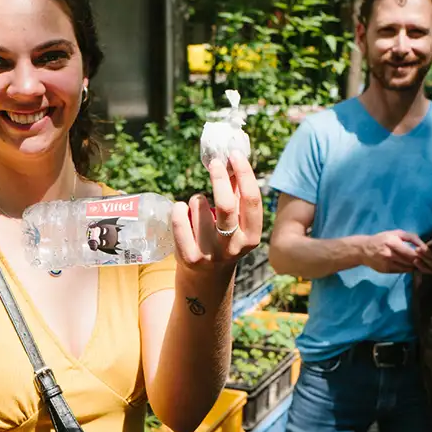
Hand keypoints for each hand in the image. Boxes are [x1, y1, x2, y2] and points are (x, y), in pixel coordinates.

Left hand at [172, 152, 262, 275]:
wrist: (206, 277)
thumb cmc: (222, 238)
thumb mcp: (235, 220)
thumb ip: (236, 192)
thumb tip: (233, 157)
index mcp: (251, 236)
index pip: (251, 200)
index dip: (244, 173)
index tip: (235, 154)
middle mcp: (233, 247)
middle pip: (226, 204)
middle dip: (219, 178)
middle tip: (214, 162)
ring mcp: (211, 253)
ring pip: (200, 206)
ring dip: (197, 198)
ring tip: (198, 207)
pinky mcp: (189, 257)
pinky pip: (180, 220)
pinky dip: (179, 208)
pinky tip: (181, 209)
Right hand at [361, 230, 424, 273]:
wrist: (363, 249)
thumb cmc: (382, 239)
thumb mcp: (396, 233)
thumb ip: (411, 237)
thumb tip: (424, 245)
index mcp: (393, 243)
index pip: (412, 253)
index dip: (422, 255)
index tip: (427, 254)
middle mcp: (390, 255)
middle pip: (411, 262)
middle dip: (420, 261)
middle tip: (425, 259)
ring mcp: (387, 264)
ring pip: (407, 268)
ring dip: (414, 266)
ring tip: (418, 262)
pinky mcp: (386, 271)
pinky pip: (401, 271)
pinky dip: (407, 268)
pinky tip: (408, 265)